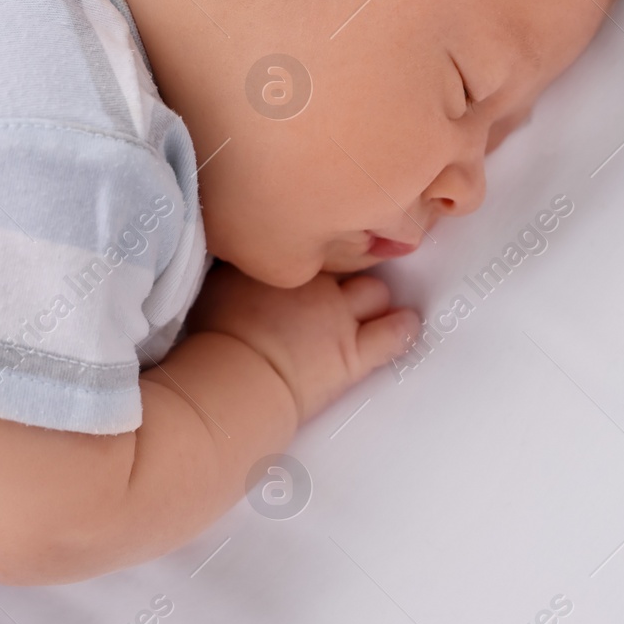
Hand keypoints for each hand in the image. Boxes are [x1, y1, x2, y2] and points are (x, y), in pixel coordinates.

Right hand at [187, 262, 420, 422]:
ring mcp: (340, 317)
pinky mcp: (355, 354)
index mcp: (282, 264)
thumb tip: (241, 264)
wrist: (237, 378)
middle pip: (348, 262)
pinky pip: (395, 334)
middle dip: (347, 272)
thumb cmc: (216, 341)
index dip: (319, 254)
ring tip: (375, 306)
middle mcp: (316, 283)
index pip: (314, 245)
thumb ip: (238, 271)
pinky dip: (403, 329)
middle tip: (342, 285)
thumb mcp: (217, 287)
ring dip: (374, 299)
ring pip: (375, 292)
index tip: (318, 262)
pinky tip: (406, 325)